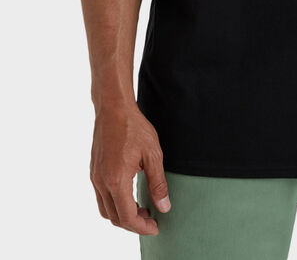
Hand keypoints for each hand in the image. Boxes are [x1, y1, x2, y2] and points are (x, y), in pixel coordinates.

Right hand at [89, 103, 170, 234]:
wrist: (113, 108)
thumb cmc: (134, 128)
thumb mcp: (153, 155)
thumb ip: (158, 183)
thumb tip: (164, 207)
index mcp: (116, 180)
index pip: (127, 217)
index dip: (142, 227)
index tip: (156, 227)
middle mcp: (102, 183)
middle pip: (114, 217)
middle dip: (133, 223)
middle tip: (151, 219)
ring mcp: (95, 177)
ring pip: (105, 210)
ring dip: (123, 215)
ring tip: (142, 208)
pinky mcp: (93, 171)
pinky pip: (101, 197)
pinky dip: (115, 203)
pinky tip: (130, 194)